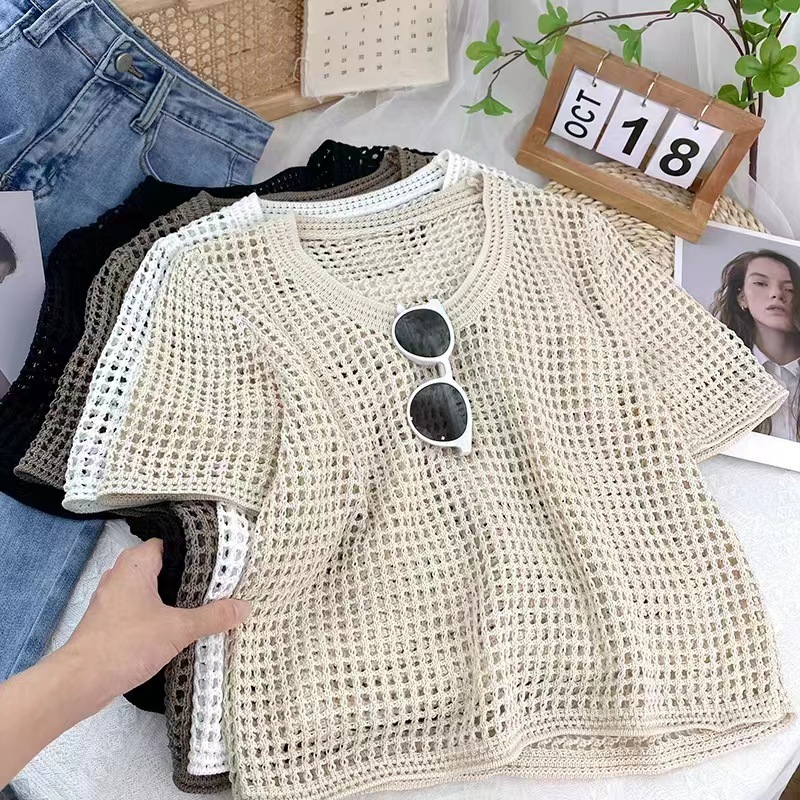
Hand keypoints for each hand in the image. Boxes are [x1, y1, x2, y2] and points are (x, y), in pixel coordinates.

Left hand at [61, 538, 249, 707]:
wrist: (80, 682)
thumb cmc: (127, 644)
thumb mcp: (178, 629)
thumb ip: (213, 617)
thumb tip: (245, 607)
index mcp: (135, 564)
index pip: (170, 544)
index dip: (195, 551)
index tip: (220, 561)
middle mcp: (120, 575)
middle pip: (162, 566)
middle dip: (188, 576)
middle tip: (219, 584)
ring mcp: (112, 599)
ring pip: (150, 589)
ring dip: (173, 597)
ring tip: (205, 605)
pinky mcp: (109, 621)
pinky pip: (140, 608)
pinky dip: (159, 613)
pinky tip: (178, 627)